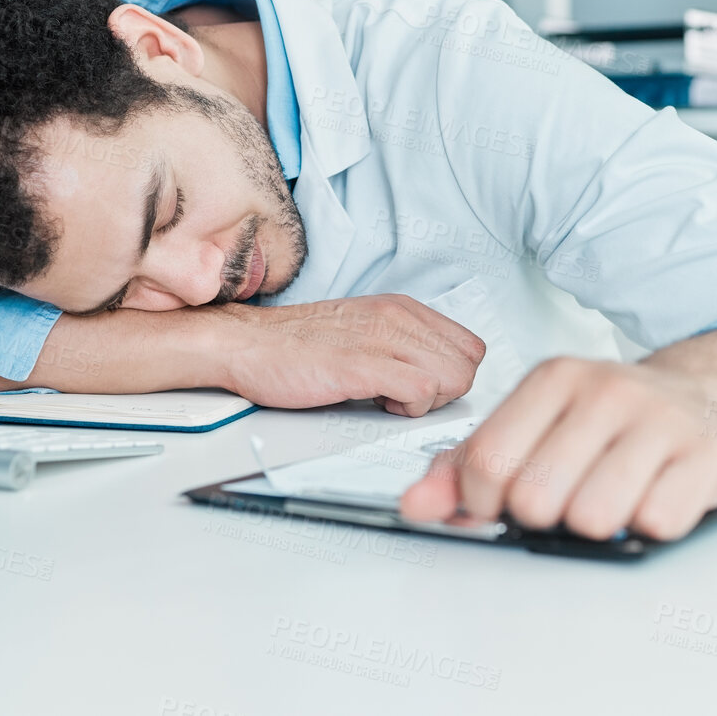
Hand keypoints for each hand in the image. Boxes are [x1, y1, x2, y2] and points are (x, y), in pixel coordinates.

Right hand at [215, 294, 485, 416]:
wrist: (246, 343)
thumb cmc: (298, 345)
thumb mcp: (363, 330)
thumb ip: (400, 343)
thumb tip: (435, 371)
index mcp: (401, 308)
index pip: (470, 344)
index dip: (454, 374)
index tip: (425, 386)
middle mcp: (397, 317)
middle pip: (469, 364)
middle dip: (447, 392)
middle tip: (410, 398)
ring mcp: (381, 338)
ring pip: (454, 377)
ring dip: (430, 402)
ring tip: (393, 401)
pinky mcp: (361, 365)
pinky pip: (423, 390)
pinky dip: (410, 409)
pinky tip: (381, 405)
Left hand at [397, 356, 716, 540]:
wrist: (702, 398)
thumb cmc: (609, 419)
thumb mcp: (533, 426)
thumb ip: (466, 467)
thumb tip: (416, 504)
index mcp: (554, 378)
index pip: (489, 461)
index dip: (482, 504)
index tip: (498, 505)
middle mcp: (606, 390)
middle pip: (536, 497)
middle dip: (541, 517)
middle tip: (562, 500)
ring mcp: (660, 420)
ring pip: (594, 516)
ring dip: (597, 525)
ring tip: (608, 497)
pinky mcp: (706, 455)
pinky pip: (656, 523)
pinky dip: (649, 526)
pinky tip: (651, 497)